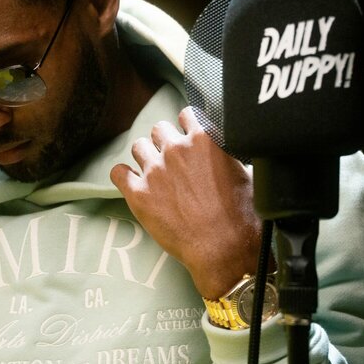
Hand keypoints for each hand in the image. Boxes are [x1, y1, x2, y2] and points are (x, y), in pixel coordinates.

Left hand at [110, 106, 264, 299]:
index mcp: (205, 138)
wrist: (225, 249)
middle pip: (159, 129)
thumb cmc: (241, 216)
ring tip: (155, 174)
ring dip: (145, 157)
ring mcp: (155, 170)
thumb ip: (226, 152)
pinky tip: (133, 183)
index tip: (188, 140)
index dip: (187, 128)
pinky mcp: (138, 194)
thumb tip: (223, 150)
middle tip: (173, 162)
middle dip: (165, 143)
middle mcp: (176, 148)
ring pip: (138, 146)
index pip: (186, 115)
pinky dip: (124, 176)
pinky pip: (118, 173)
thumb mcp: (246, 172)